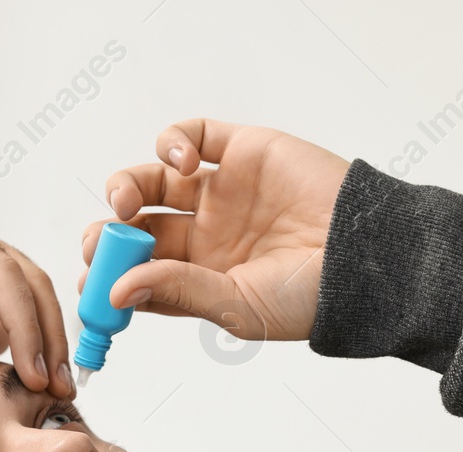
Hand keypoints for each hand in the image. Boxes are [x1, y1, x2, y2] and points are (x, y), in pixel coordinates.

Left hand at [80, 118, 350, 342]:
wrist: (370, 257)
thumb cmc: (311, 296)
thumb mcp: (236, 306)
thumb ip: (177, 291)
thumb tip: (114, 290)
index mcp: (201, 276)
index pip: (138, 272)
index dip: (109, 273)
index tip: (92, 282)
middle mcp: (206, 233)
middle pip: (137, 225)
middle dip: (109, 231)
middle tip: (102, 239)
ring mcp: (222, 190)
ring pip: (153, 179)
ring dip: (126, 186)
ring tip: (128, 201)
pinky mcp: (242, 150)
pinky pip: (193, 135)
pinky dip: (173, 141)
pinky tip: (184, 162)